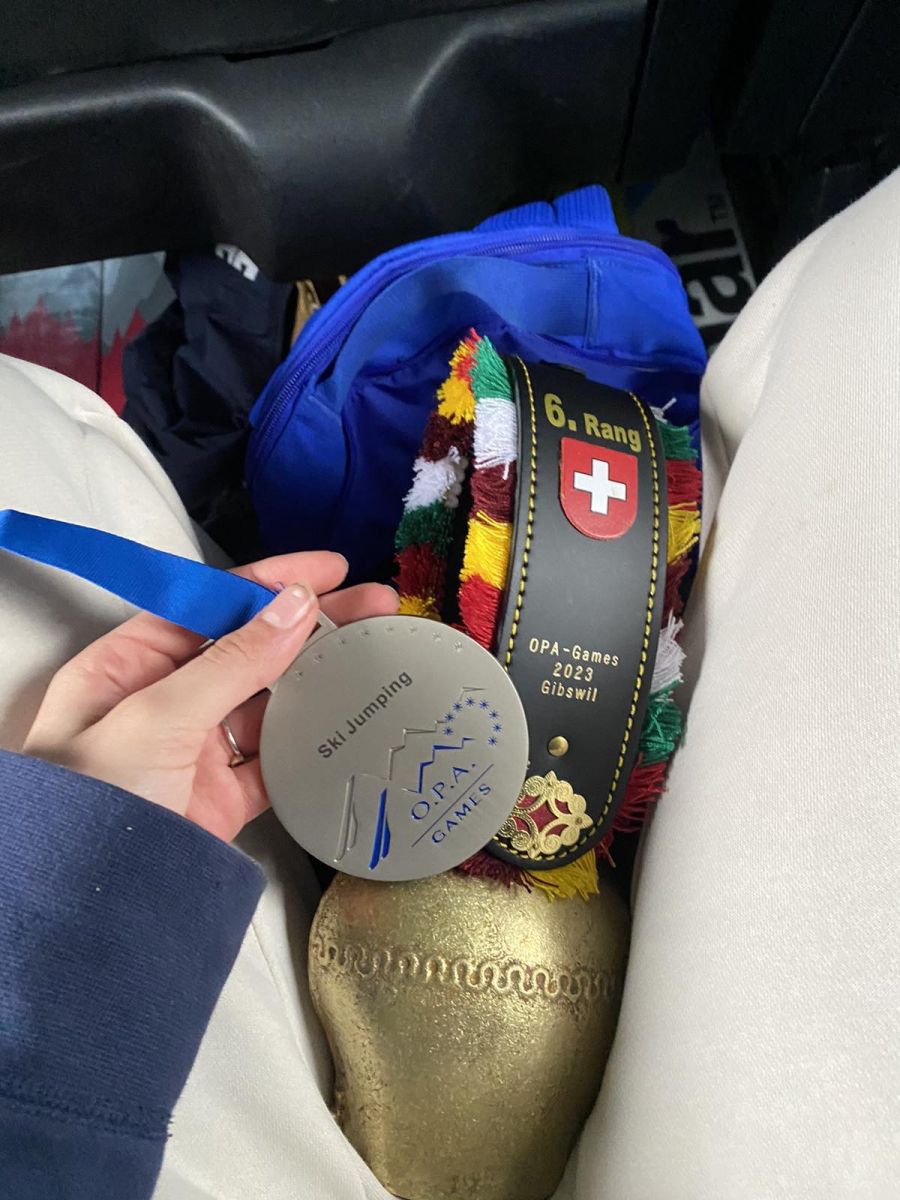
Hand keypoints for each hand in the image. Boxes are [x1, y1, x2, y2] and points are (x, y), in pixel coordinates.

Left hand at [23, 552, 397, 840]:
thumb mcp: (156, 719)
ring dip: (320, 679)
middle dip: (311, 624)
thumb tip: (291, 609)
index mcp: (128, 667)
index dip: (270, 582)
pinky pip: (277, 762)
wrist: (80, 910)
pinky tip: (349, 723)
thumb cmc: (84, 807)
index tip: (327, 570)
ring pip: (270, 703)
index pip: (210, 606)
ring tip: (373, 658)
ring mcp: (194, 753)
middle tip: (372, 606)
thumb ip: (230, 663)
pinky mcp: (220, 801)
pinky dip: (313, 745)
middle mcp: (164, 703)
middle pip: (249, 648)